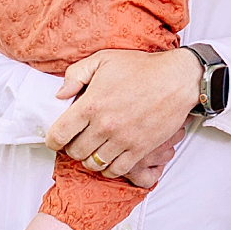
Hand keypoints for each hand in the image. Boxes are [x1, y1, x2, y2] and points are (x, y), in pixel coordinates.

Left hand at [47, 48, 199, 178]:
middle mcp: (104, 126)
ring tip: (94, 149)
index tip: (58, 138)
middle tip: (78, 141)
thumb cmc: (142, 67)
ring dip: (90, 159)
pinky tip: (110, 158)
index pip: (58, 135)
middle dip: (72, 148)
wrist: (177, 79)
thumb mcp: (104, 60)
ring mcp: (123, 139)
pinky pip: (116, 170)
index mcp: (91, 105)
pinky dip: (109, 168)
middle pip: (75, 152)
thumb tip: (60, 94)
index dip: (53, 140)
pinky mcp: (140, 148)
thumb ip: (76, 74)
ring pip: (93, 164)